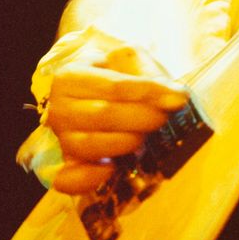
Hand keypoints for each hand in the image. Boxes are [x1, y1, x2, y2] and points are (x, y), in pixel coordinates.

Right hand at [44, 40, 189, 194]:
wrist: (94, 88)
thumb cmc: (115, 73)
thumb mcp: (130, 59)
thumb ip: (150, 74)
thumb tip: (177, 97)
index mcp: (71, 76)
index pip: (116, 86)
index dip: (150, 93)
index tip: (179, 99)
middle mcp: (59, 108)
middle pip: (104, 115)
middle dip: (143, 118)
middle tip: (165, 116)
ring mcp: (60, 138)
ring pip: (91, 146)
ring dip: (128, 142)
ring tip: (146, 133)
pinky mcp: (65, 163)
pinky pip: (69, 179)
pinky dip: (90, 178)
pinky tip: (112, 167)